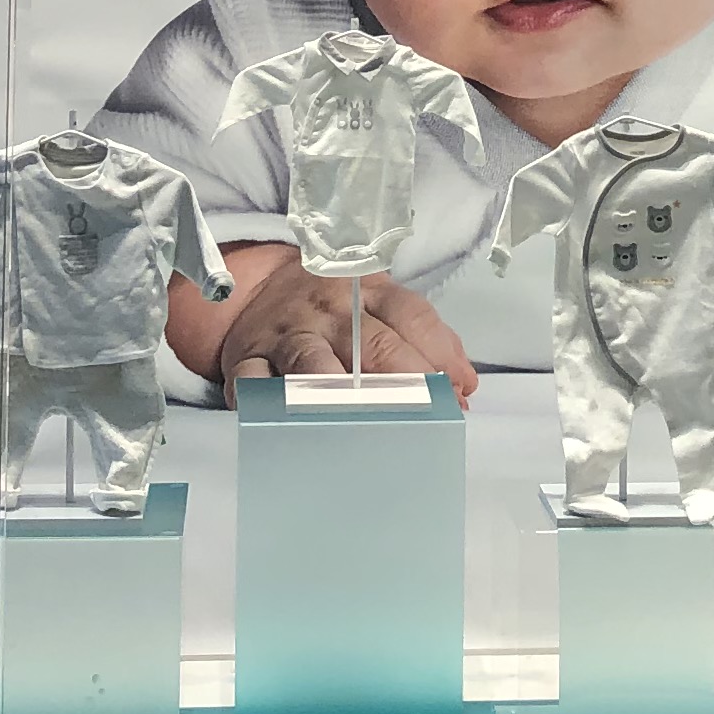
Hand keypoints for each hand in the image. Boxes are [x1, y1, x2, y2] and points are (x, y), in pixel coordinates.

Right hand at [175, 246, 479, 402]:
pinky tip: (289, 424)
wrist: (256, 289)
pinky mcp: (248, 360)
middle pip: (370, 343)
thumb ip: (422, 339)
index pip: (410, 316)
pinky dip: (269, 403)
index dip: (439, 353)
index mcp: (367, 292)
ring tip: (364, 420)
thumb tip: (465, 387)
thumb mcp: (379, 304)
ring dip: (340, 392)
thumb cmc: (332, 308)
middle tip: (427, 415)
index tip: (460, 389)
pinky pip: (254, 382)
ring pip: (312, 362)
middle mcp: (328, 312)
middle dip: (404, 379)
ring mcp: (287, 335)